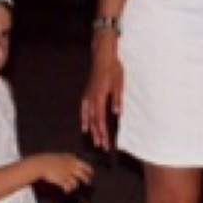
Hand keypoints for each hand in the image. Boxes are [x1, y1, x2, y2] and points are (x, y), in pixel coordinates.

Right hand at [39, 153, 93, 193]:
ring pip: (76, 183)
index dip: (90, 171)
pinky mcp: (61, 181)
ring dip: (75, 186)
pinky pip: (68, 187)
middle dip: (87, 180)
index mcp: (73, 160)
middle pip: (83, 176)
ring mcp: (67, 175)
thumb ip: (70, 156)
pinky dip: (69, 190)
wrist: (42, 163)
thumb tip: (75, 156)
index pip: (86, 166)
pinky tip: (67, 191)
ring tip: (73, 187)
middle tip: (88, 182)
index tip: (92, 174)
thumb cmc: (51, 159)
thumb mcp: (63, 155)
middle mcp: (72, 168)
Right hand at [80, 35, 123, 151]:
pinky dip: (84, 119)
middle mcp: (91, 98)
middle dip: (98, 134)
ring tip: (94, 140)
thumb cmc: (113, 69)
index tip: (106, 142)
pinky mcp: (88, 93)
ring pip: (88, 116)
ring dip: (91, 129)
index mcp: (100, 96)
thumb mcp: (119, 83)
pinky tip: (85, 125)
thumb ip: (117, 98)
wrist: (103, 56)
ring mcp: (88, 95)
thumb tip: (117, 113)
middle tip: (102, 146)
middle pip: (94, 121)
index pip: (101, 119)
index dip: (103, 132)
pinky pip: (84, 109)